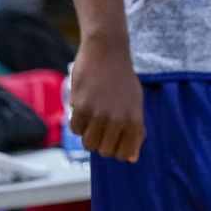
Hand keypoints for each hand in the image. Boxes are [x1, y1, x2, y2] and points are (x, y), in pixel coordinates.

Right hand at [68, 37, 144, 162]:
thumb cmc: (122, 78)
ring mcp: (99, 115)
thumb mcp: (136, 103)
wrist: (107, 51)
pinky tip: (84, 106)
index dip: (117, 149)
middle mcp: (118, 121)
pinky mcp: (81, 107)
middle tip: (102, 123)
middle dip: (102, 141)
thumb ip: (135, 131)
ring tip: (93, 116)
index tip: (113, 138)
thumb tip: (131, 158)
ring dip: (88, 133)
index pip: (124, 154)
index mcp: (135, 121)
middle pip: (105, 151)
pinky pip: (75, 129)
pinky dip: (77, 121)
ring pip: (88, 144)